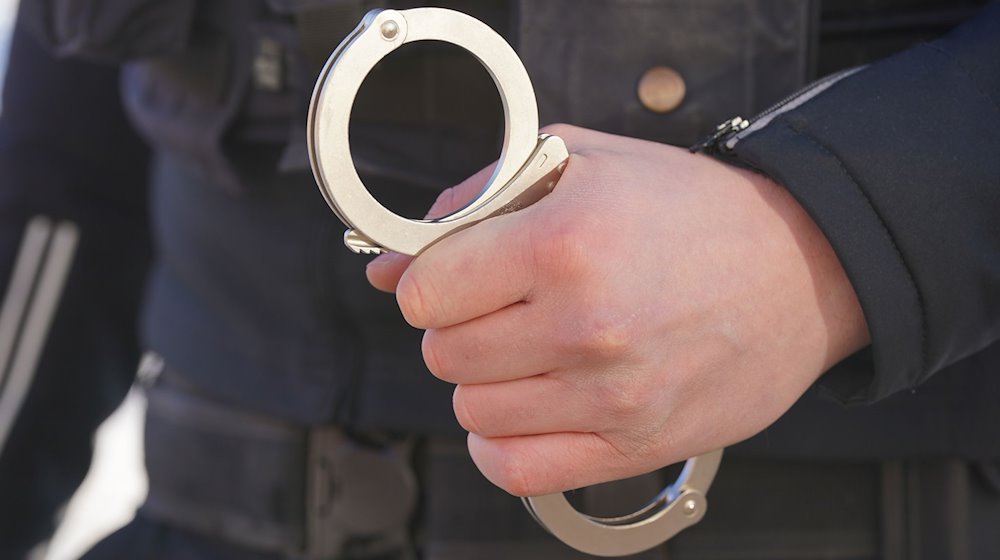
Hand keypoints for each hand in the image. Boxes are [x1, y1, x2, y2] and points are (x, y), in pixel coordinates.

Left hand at [368, 125, 869, 496]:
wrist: (800, 268)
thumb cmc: (693, 211)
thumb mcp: (581, 162)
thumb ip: (475, 201)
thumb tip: (390, 264)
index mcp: (565, 242)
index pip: (426, 292)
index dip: (429, 280)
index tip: (454, 275)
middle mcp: (586, 325)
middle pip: (443, 354)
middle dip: (457, 327)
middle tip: (501, 307)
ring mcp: (611, 394)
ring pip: (473, 412)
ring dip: (486, 381)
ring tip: (530, 349)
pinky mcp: (634, 444)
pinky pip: (517, 470)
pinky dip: (502, 444)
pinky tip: (528, 407)